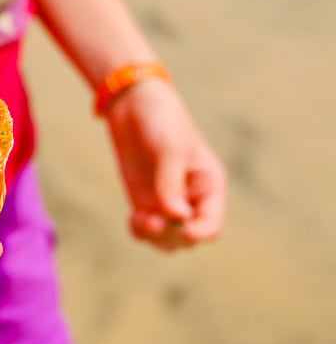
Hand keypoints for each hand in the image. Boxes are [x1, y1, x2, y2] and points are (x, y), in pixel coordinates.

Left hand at [105, 80, 226, 250]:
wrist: (134, 103)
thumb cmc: (162, 119)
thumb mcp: (170, 149)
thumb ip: (171, 183)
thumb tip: (176, 218)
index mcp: (210, 186)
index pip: (211, 225)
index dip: (198, 232)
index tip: (180, 226)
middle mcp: (191, 199)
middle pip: (187, 239)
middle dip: (171, 236)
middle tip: (152, 220)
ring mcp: (166, 202)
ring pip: (166, 240)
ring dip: (154, 238)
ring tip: (139, 219)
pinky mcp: (144, 201)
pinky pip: (145, 229)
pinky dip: (139, 231)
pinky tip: (132, 218)